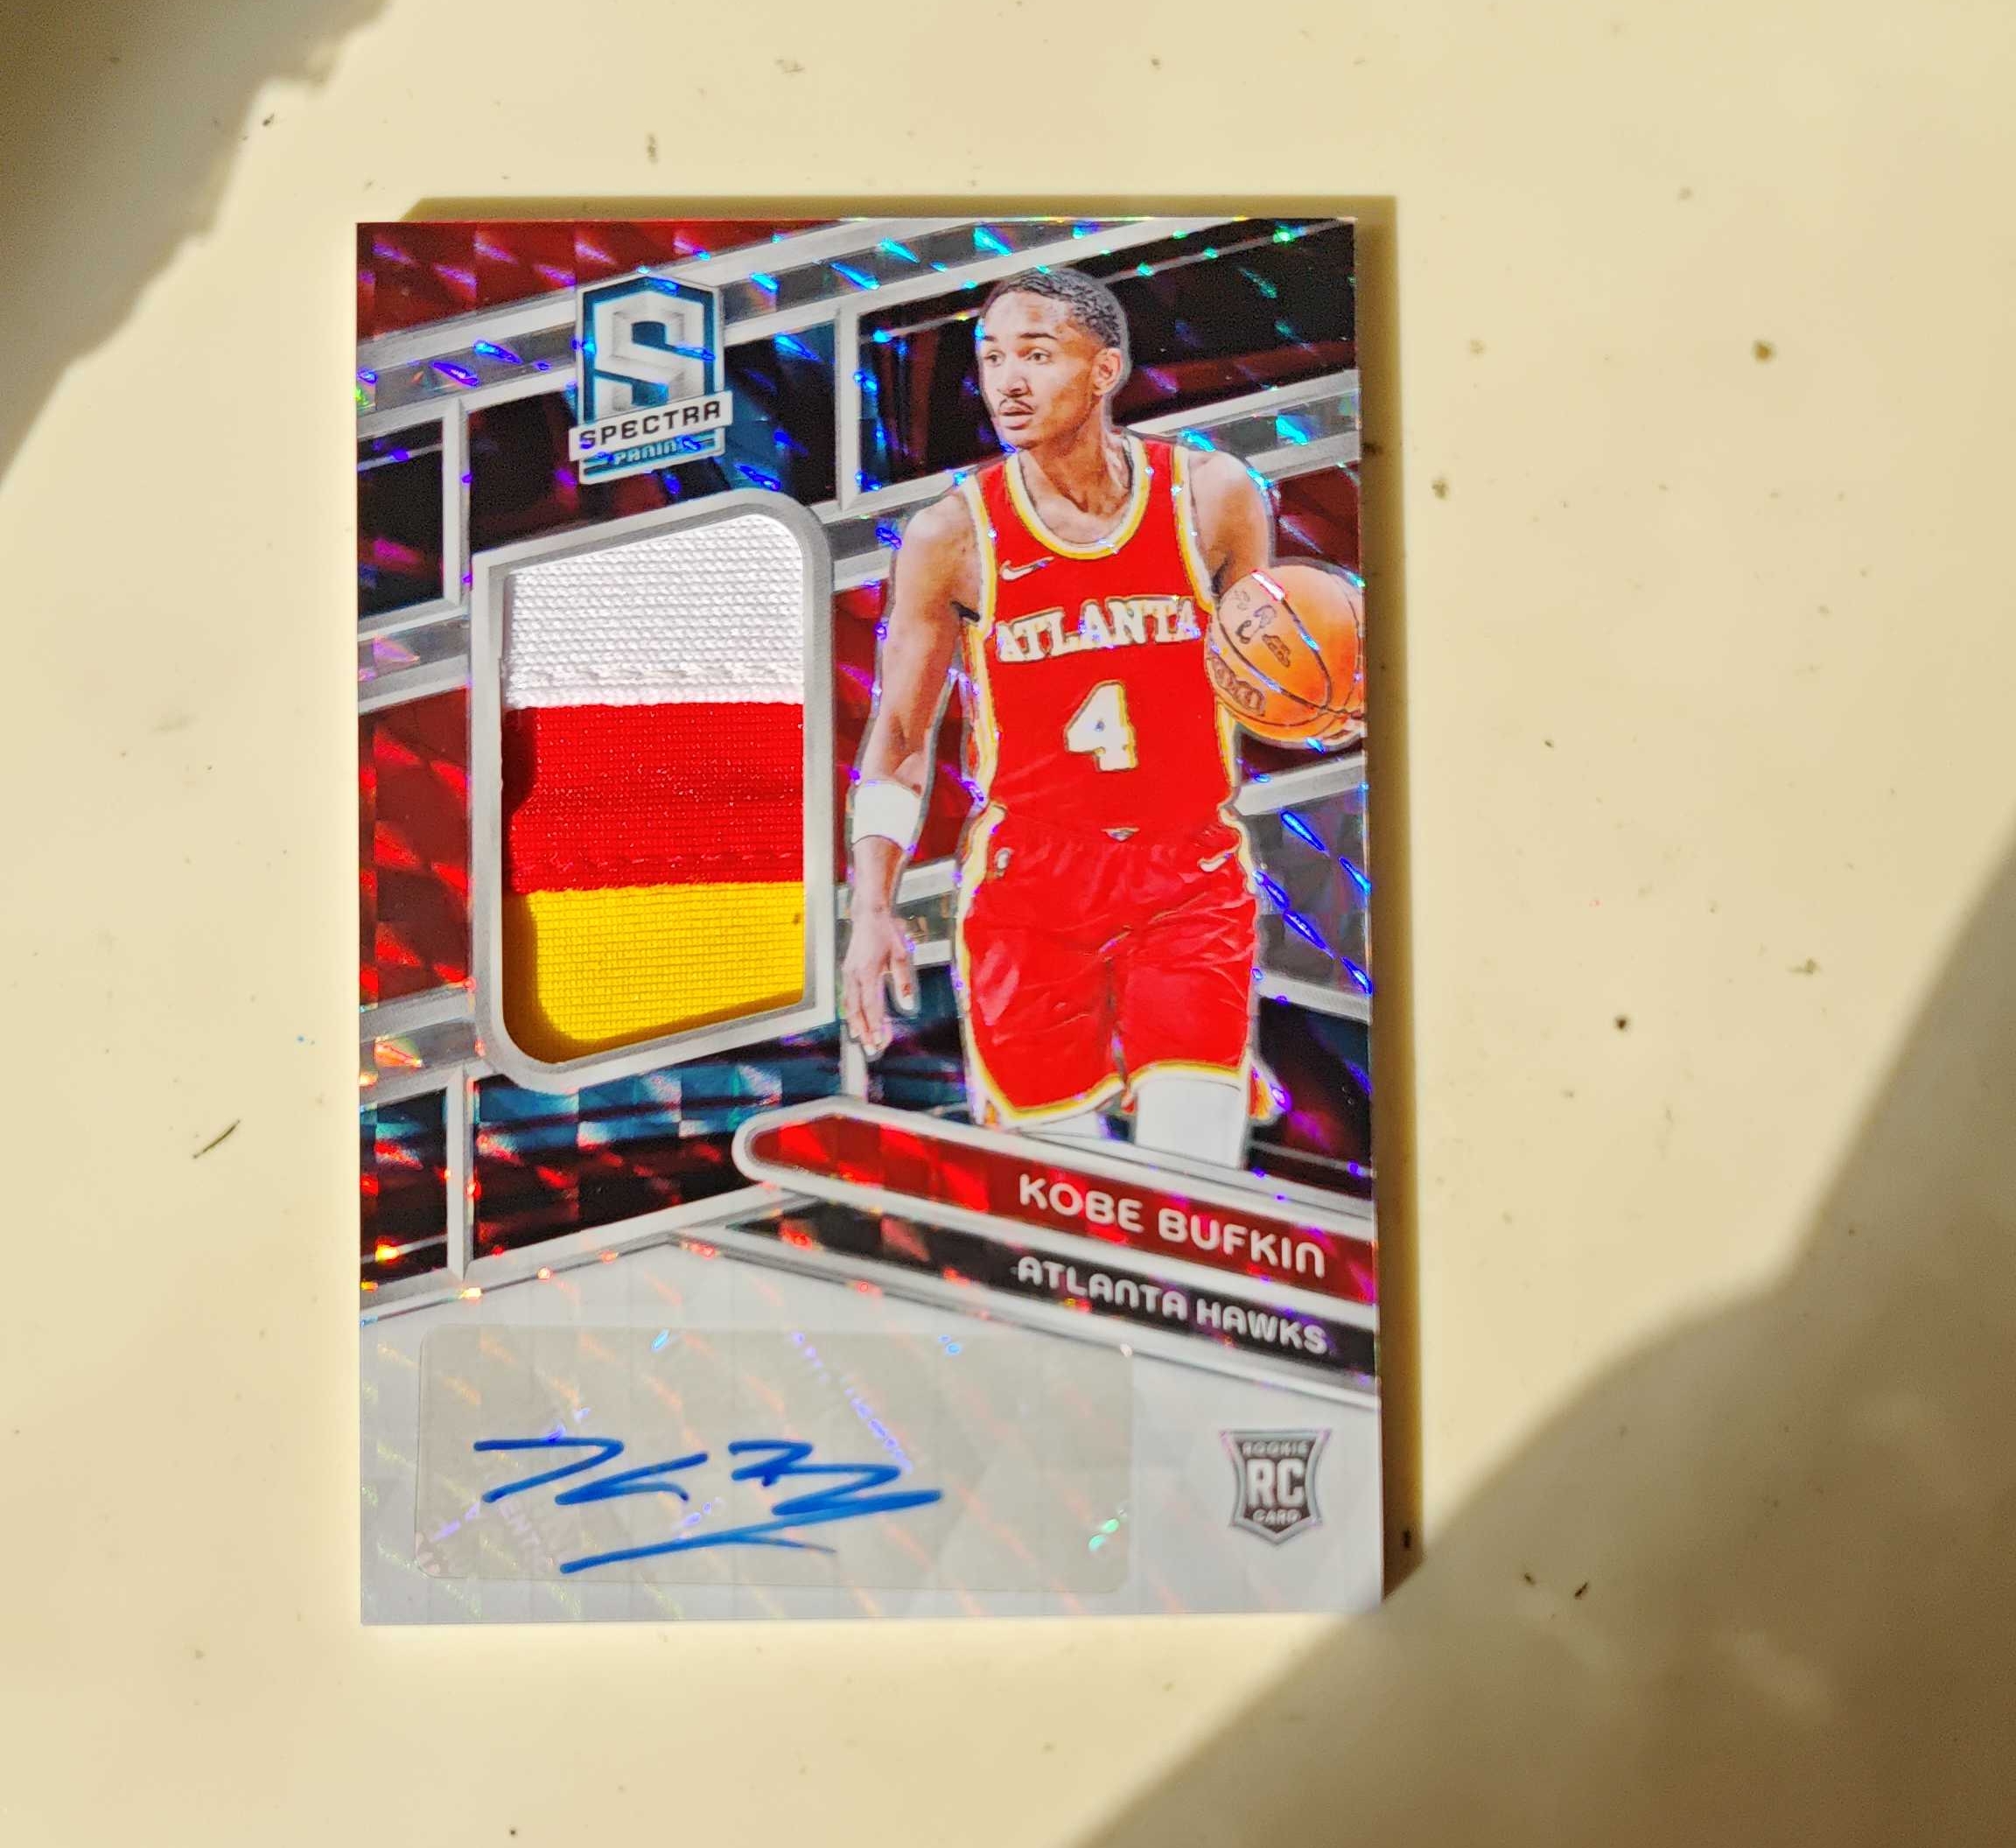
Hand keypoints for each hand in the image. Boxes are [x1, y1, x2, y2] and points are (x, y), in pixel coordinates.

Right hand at [841, 904, 917, 1056]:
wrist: (868, 915)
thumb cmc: (886, 933)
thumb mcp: (901, 956)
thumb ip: (903, 983)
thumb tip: (907, 1006)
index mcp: (868, 971)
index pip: (871, 1005)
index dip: (875, 1025)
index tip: (879, 1040)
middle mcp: (854, 975)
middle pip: (856, 1010)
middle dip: (863, 1031)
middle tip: (871, 1049)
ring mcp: (848, 973)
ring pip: (849, 1005)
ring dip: (856, 1024)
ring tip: (863, 1040)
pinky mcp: (847, 972)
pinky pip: (848, 997)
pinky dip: (852, 1012)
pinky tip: (857, 1021)